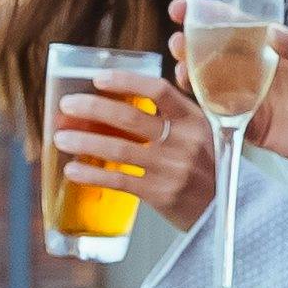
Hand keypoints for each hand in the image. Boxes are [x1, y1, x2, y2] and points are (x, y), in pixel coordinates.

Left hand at [51, 80, 217, 230]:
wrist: (227, 209)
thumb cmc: (207, 168)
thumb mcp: (201, 133)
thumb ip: (171, 117)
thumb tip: (119, 100)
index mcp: (194, 119)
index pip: (158, 91)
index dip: (126, 81)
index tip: (99, 78)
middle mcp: (184, 142)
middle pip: (131, 119)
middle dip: (93, 108)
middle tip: (67, 105)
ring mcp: (172, 169)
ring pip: (119, 150)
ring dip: (84, 142)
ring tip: (60, 138)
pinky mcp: (161, 195)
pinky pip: (120, 181)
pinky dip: (92, 174)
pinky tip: (73, 169)